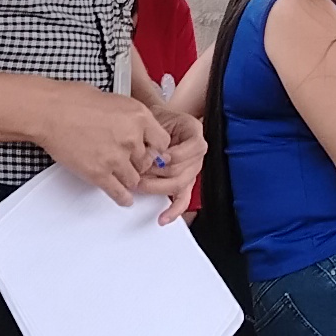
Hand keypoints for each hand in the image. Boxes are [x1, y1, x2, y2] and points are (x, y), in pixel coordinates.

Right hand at [26, 81, 176, 209]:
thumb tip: (138, 128)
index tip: (150, 150)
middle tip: (128, 160)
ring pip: (135, 179)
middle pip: (147, 162)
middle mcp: (132, 138)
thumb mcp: (115, 99)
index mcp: (138, 116)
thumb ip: (131, 118)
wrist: (49, 111)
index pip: (162, 142)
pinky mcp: (99, 174)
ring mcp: (116, 158)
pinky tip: (124, 198)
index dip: (155, 147)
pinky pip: (118, 192)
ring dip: (129, 178)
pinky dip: (123, 198)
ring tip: (122, 175)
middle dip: (139, 162)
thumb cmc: (74, 100)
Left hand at [148, 84, 208, 224]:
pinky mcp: (184, 183)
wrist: (158, 120)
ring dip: (157, 187)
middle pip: (181, 171)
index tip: (157, 155)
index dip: (172, 155)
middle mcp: (196, 154)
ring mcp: (192, 170)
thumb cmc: (158, 119)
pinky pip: (183, 200)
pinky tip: (164, 217)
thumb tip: (154, 156)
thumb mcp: (158, 117)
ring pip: (178, 185)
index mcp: (195, 134)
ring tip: (140, 185)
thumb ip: (158, 134)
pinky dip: (174, 210)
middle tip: (138, 172)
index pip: (190, 150)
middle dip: (157, 174)